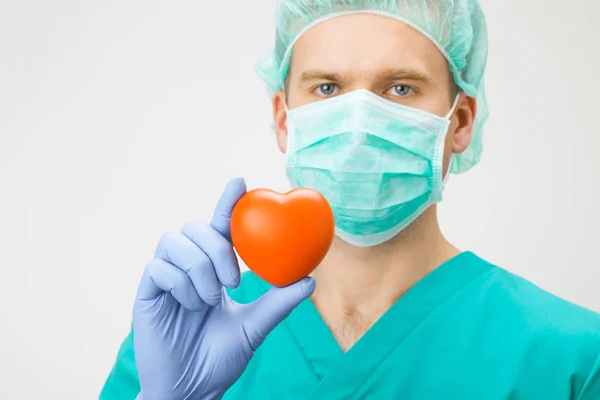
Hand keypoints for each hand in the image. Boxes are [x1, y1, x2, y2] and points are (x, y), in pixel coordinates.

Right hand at [132, 178, 315, 399]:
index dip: (227, 202)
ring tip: (211, 299)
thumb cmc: (220, 357)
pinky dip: (180, 283)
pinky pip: (158, 268)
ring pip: (174, 241)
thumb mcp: (254, 327)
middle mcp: (187, 266)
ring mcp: (165, 277)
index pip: (219, 227)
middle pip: (193, 227)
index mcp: (212, 269)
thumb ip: (278, 303)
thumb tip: (310, 280)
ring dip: (199, 267)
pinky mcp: (146, 292)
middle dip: (216, 248)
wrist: (192, 388)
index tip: (240, 181)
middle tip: (233, 280)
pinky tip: (190, 305)